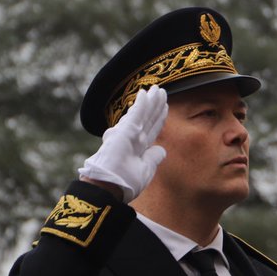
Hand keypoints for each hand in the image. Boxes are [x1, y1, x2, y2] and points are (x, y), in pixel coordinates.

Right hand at [77, 85, 168, 201]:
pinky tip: (145, 93)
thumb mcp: (146, 170)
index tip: (165, 107)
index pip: (152, 129)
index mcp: (139, 148)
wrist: (111, 186)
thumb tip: (161, 149)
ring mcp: (129, 133)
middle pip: (149, 118)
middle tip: (162, 91)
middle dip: (156, 105)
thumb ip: (153, 157)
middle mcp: (134, 138)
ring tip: (158, 89)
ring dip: (151, 101)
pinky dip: (141, 103)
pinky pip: (136, 114)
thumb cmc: (125, 182)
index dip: (159, 118)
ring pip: (144, 114)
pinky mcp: (125, 131)